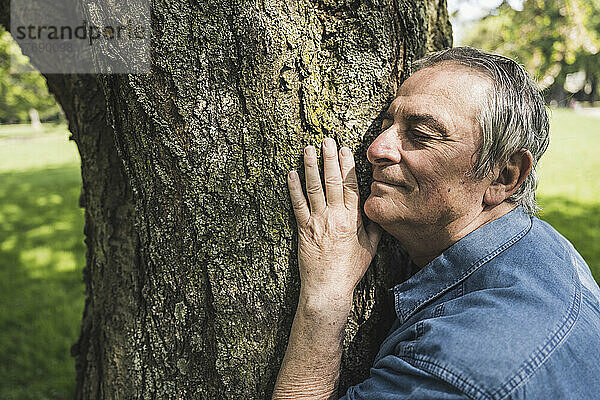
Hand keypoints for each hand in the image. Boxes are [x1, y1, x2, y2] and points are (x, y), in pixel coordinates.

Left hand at [287, 138, 381, 308]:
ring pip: (313, 188)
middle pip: (331, 181)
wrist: (329, 288)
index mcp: (352, 219)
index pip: (351, 186)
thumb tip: (376, 209)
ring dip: (311, 166)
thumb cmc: (350, 270)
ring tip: (308, 149)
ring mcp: (317, 221)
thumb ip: (373, 227)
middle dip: (329, 159)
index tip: (345, 149)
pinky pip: (297, 205)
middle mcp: (334, 216)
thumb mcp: (370, 248)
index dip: (347, 166)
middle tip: (327, 140)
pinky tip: (292, 173)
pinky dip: (294, 188)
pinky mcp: (303, 229)